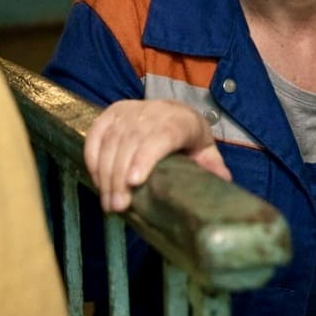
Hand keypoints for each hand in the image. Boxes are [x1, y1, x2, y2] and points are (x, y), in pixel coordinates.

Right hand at [84, 99, 230, 212]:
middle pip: (131, 142)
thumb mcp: (206, 150)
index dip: (145, 157)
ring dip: (105, 172)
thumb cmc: (189, 137)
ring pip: (111, 140)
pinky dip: (92, 157)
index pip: (160, 136)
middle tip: (117, 206)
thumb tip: (223, 182)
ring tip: (108, 202)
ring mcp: (129, 109)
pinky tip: (96, 180)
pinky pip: (96, 133)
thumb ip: (213, 166)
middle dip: (120, 176)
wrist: (173, 110)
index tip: (134, 181)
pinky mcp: (111, 112)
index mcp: (180, 121)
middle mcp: (152, 111)